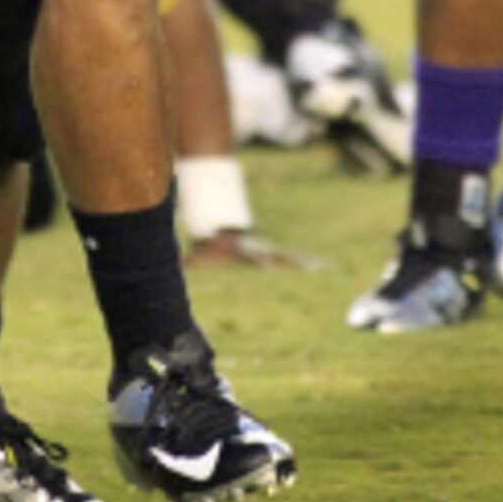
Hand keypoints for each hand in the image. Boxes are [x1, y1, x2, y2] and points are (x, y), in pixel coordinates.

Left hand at [185, 229, 316, 268]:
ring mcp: (269, 252)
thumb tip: (180, 263)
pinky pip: (292, 260)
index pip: (256, 256)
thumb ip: (192, 259)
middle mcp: (261, 251)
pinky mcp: (273, 255)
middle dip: (293, 262)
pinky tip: (321, 266)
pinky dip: (306, 263)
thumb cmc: (213, 248)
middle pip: (279, 257)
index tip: (271, 265)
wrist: (226, 235)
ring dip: (305, 263)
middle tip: (309, 266)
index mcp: (247, 252)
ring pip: (290, 258)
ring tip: (322, 267)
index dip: (263, 260)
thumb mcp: (203, 252)